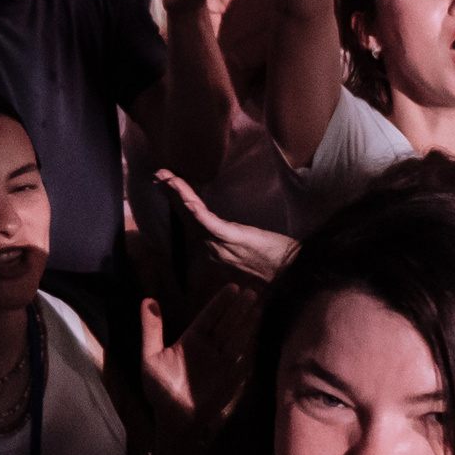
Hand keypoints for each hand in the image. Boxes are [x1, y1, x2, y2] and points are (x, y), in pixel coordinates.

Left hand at [139, 286, 260, 433]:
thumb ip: (151, 330)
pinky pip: (241, 357)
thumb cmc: (159, 390)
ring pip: (236, 337)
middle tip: (252, 291)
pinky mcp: (229, 376)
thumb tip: (148, 300)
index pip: (209, 316)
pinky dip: (249, 344)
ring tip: (259, 305)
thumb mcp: (151, 357)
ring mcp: (220, 361)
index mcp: (191, 339)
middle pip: (226, 323)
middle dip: (239, 308)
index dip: (220, 303)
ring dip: (247, 322)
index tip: (233, 287)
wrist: (174, 420)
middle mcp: (208, 347)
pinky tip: (258, 332)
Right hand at [156, 168, 297, 284]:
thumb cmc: (280, 270)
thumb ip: (241, 251)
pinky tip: (185, 197)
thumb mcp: (256, 260)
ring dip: (178, 196)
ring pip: (194, 217)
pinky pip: (209, 223)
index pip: (194, 223)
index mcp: (219, 252)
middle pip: (188, 218)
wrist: (295, 279)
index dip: (179, 205)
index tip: (168, 186)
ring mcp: (221, 247)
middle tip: (158, 175)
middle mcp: (214, 251)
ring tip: (165, 178)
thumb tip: (235, 238)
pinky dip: (194, 209)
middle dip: (172, 196)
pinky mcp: (232, 239)